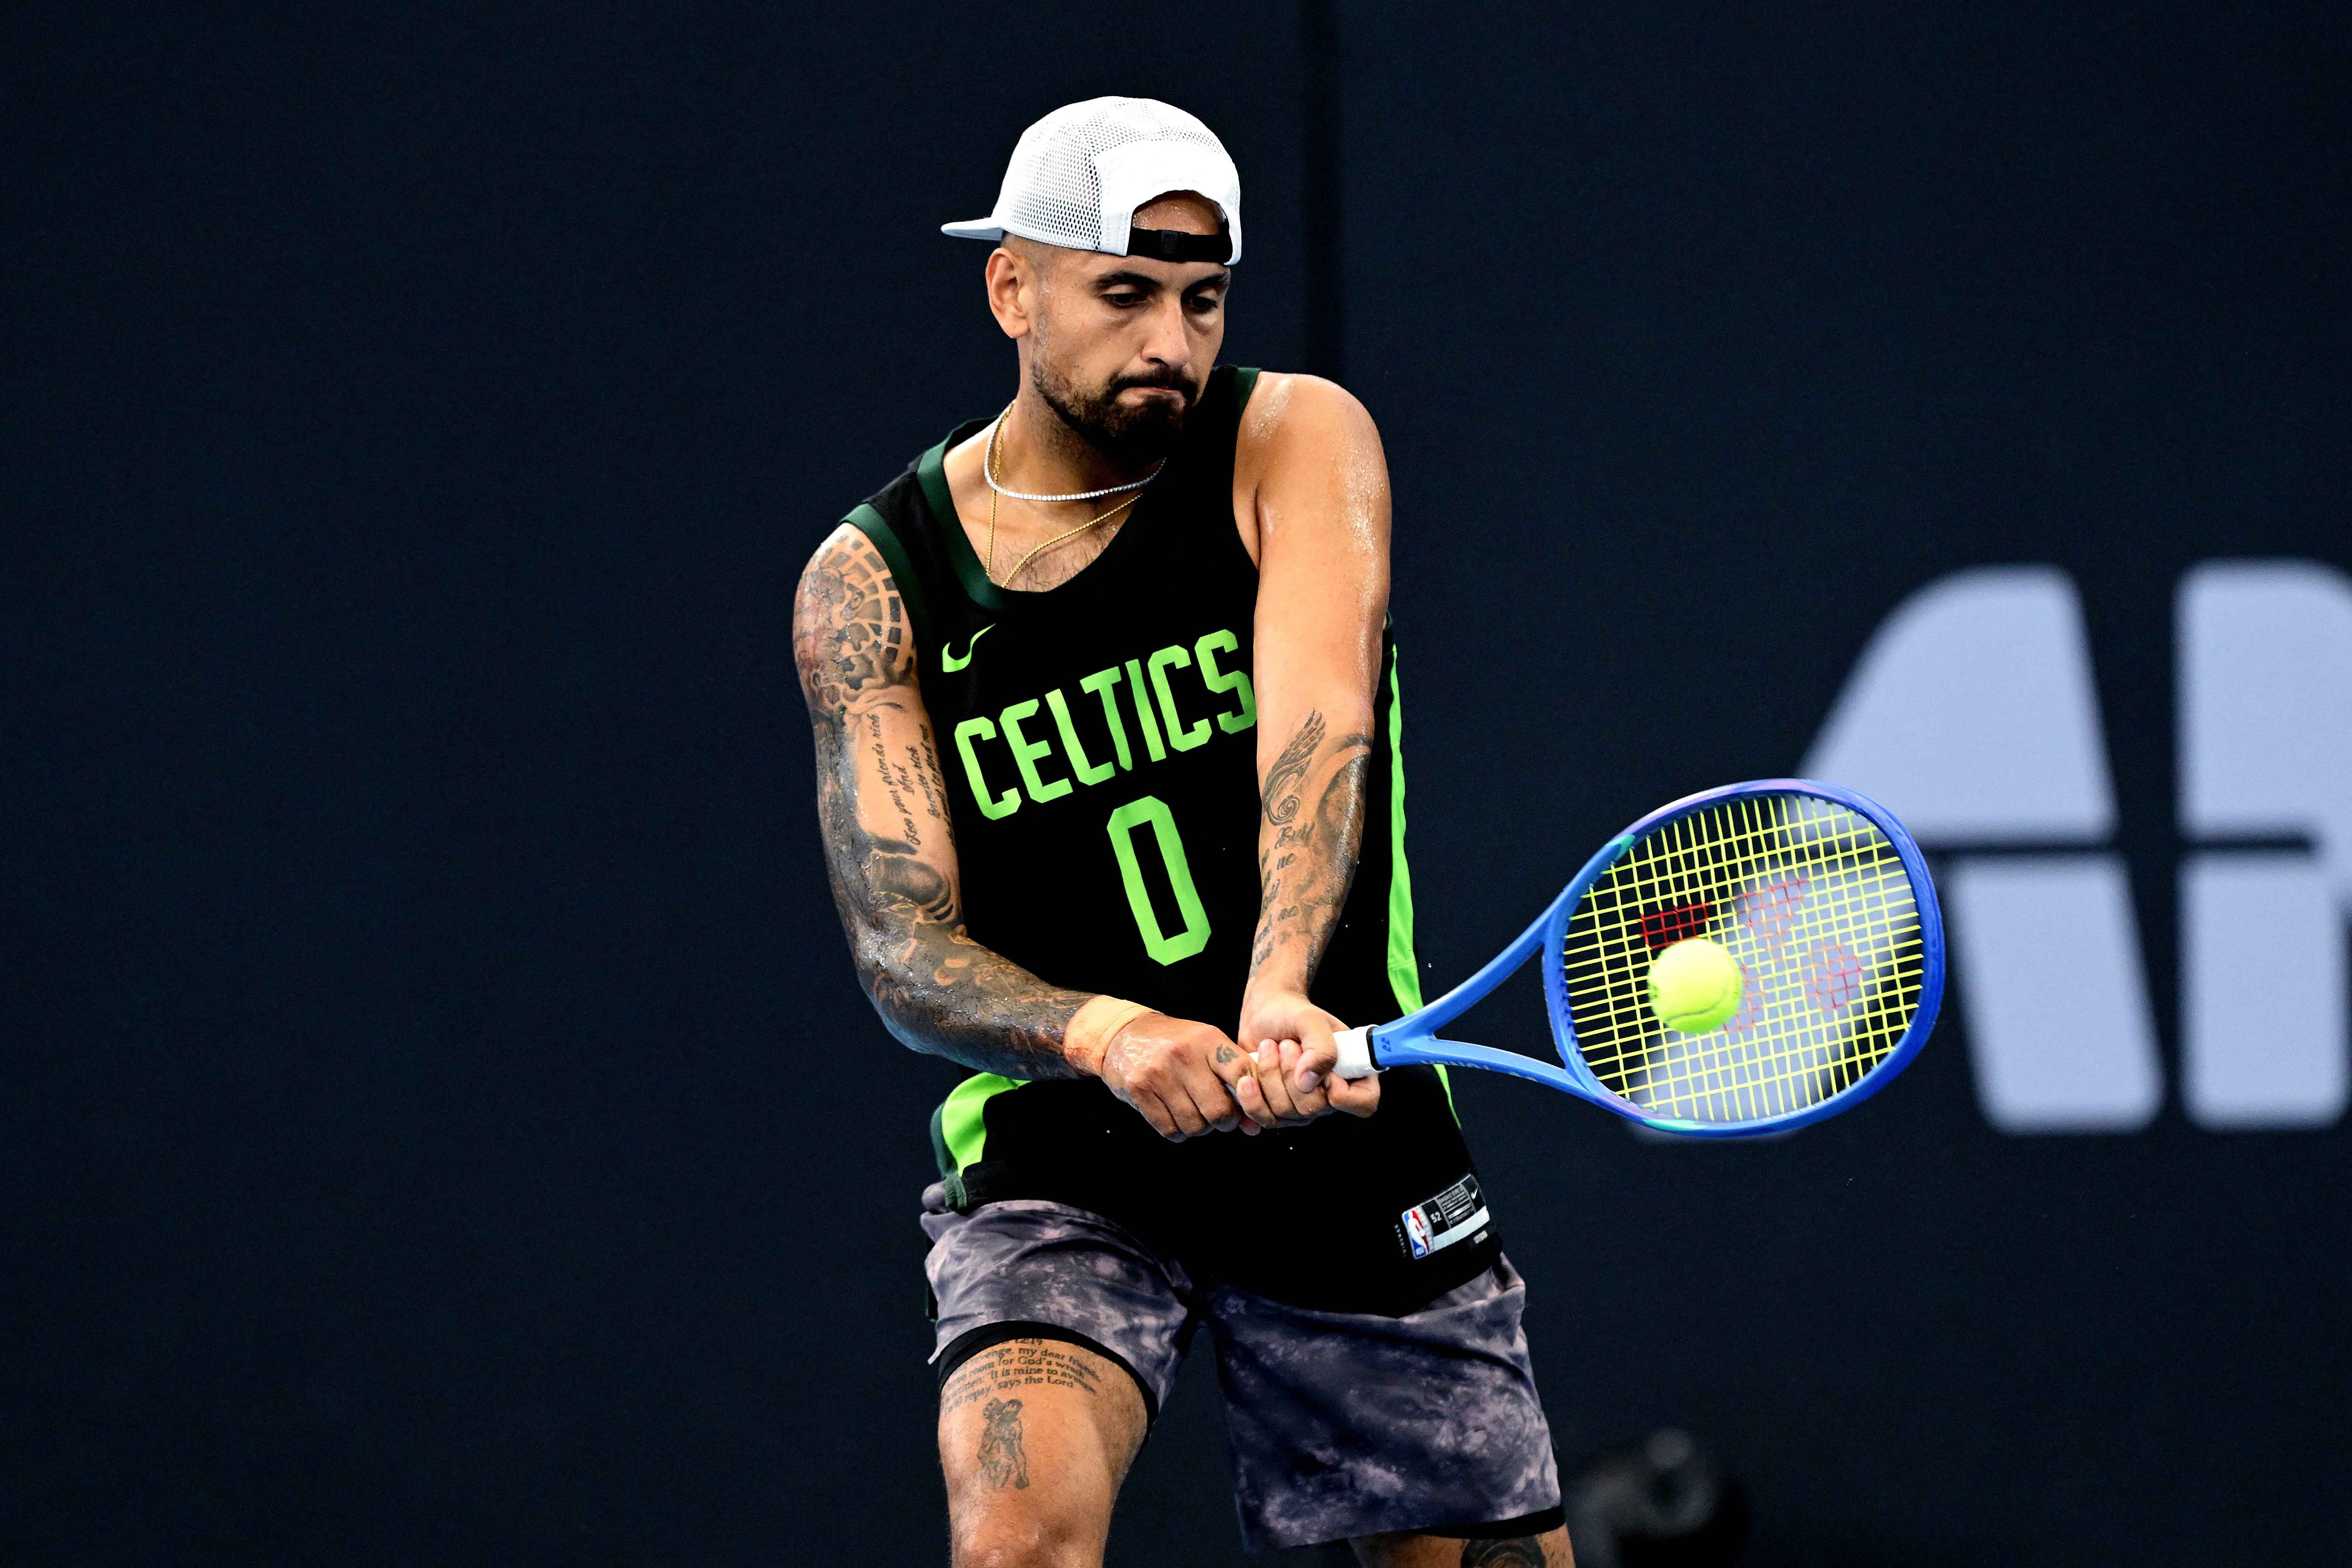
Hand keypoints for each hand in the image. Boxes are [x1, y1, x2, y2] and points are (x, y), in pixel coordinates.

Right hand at [1093, 1012, 1264, 1141]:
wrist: (1124, 1034)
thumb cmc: (1175, 1043)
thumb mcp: (1206, 1046)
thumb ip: (1233, 1078)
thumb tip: (1254, 1125)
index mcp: (1207, 1040)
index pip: (1243, 1072)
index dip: (1252, 1095)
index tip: (1247, 1103)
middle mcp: (1183, 1055)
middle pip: (1219, 1110)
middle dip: (1224, 1122)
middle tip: (1220, 1116)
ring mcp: (1159, 1073)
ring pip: (1195, 1125)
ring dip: (1199, 1128)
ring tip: (1195, 1113)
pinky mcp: (1138, 1090)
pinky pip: (1170, 1130)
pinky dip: (1178, 1132)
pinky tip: (1176, 1117)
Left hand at [1232, 988, 1380, 1126]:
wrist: (1263, 1014)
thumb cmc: (1292, 1014)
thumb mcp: (1311, 1019)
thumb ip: (1321, 1047)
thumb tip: (1308, 1081)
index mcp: (1351, 1073)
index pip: (1364, 1103)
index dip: (1344, 1094)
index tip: (1325, 1071)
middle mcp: (1328, 1096)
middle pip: (1313, 1108)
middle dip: (1291, 1072)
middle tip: (1286, 1045)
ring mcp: (1301, 1107)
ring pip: (1284, 1112)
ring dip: (1269, 1075)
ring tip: (1268, 1047)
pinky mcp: (1275, 1111)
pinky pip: (1264, 1118)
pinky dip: (1251, 1096)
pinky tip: (1247, 1078)